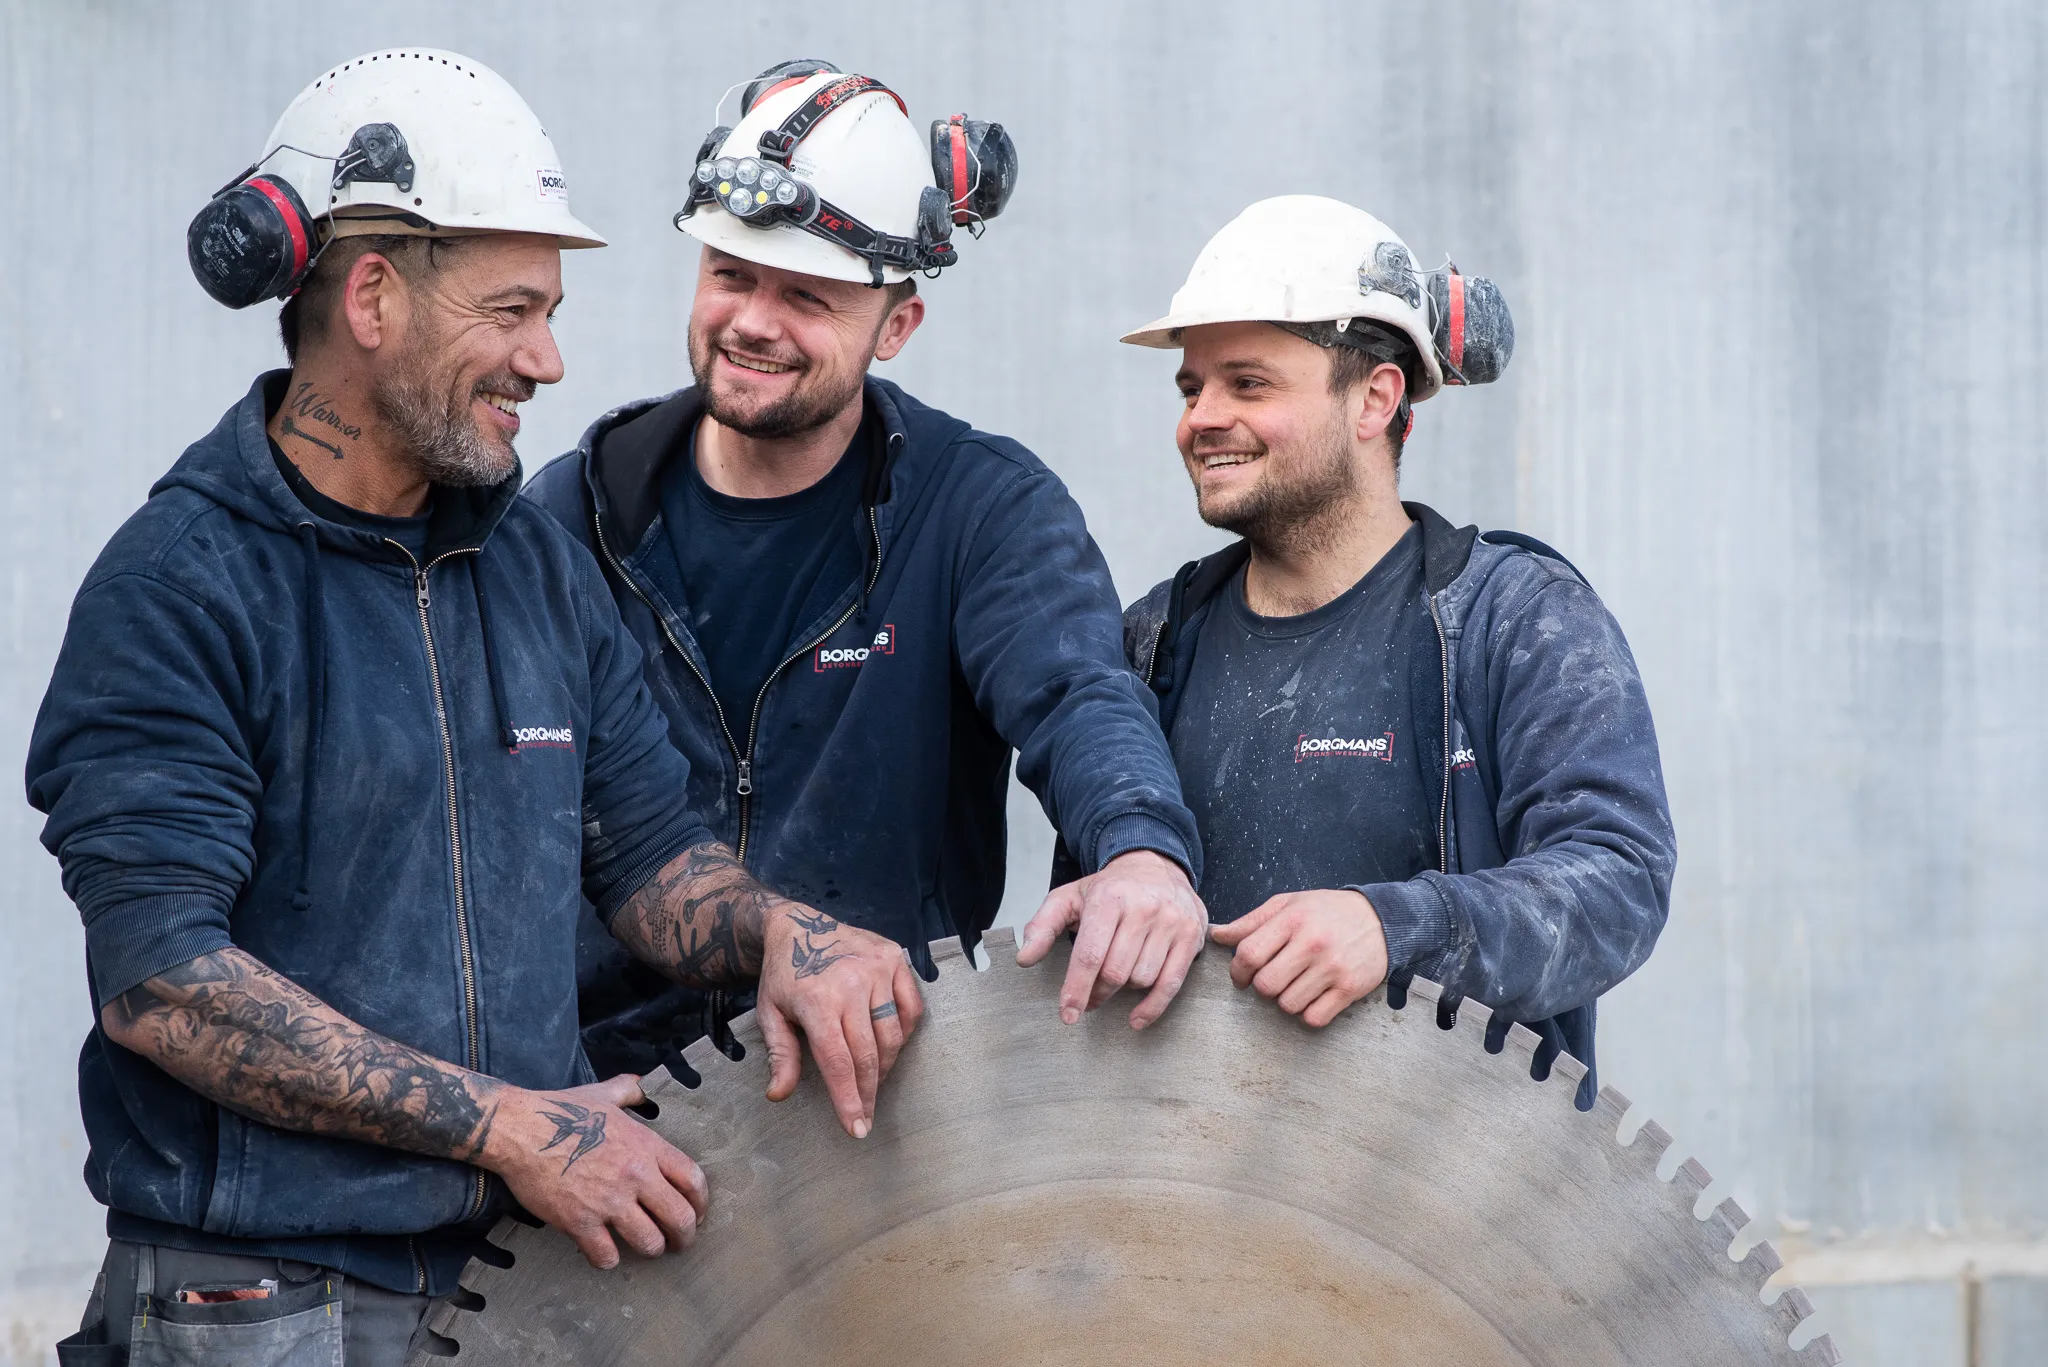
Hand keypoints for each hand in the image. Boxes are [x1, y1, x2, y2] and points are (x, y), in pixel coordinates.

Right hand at [482, 1075, 708, 1269]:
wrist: (520, 1130)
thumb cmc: (562, 1112)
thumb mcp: (604, 1095)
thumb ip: (629, 1091)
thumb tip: (641, 1085)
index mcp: (646, 1146)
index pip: (693, 1180)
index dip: (701, 1203)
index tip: (698, 1214)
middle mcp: (635, 1175)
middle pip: (680, 1217)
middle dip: (685, 1237)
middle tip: (679, 1244)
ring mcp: (608, 1201)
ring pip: (648, 1242)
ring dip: (650, 1249)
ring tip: (646, 1248)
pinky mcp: (580, 1222)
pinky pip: (606, 1255)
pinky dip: (608, 1259)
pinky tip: (605, 1252)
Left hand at [756, 904, 925, 1138]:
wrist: (798, 925)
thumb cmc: (784, 976)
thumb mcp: (770, 1014)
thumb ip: (781, 1055)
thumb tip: (779, 1095)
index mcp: (817, 1001)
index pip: (839, 1062)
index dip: (849, 1099)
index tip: (856, 1128)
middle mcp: (851, 983)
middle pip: (869, 1054)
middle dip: (869, 1092)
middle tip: (866, 1116)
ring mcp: (877, 968)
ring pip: (893, 1034)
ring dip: (885, 1064)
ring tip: (873, 1079)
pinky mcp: (895, 958)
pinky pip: (911, 1008)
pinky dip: (904, 1032)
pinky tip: (888, 1042)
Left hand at [1017, 849, 1207, 1029]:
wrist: (1155, 864)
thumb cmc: (1109, 888)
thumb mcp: (1069, 898)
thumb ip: (1042, 926)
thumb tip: (1024, 959)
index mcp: (1109, 898)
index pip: (1090, 954)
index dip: (1077, 988)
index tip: (1068, 1014)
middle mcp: (1143, 908)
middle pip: (1116, 972)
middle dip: (1097, 992)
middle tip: (1088, 997)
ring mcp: (1171, 922)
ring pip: (1141, 979)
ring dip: (1123, 991)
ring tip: (1114, 981)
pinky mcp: (1190, 936)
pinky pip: (1171, 983)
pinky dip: (1153, 1007)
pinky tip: (1136, 1018)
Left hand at [1208, 888, 1387, 1026]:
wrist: (1382, 919)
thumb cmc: (1328, 911)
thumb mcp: (1289, 905)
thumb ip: (1251, 922)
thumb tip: (1216, 936)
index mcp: (1293, 919)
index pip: (1248, 954)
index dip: (1237, 970)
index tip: (1242, 975)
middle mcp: (1313, 943)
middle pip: (1266, 985)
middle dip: (1261, 988)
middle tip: (1271, 980)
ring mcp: (1333, 968)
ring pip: (1288, 1005)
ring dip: (1285, 1000)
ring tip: (1295, 984)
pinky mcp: (1350, 989)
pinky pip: (1314, 1018)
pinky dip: (1308, 1013)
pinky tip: (1313, 996)